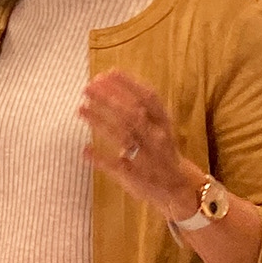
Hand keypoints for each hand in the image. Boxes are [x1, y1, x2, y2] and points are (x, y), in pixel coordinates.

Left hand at [78, 69, 199, 219]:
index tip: (106, 74)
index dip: (127, 84)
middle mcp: (157, 137)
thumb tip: (113, 82)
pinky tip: (85, 150)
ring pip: (122, 136)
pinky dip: (100, 158)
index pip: (147, 98)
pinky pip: (116, 166)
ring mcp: (147, 157)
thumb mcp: (160, 125)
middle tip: (87, 87)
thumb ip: (141, 106)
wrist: (181, 188)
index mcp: (163, 123)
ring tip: (80, 109)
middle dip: (108, 99)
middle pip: (131, 113)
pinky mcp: (136, 176)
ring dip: (100, 121)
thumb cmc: (164, 150)